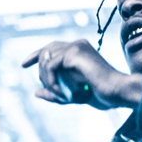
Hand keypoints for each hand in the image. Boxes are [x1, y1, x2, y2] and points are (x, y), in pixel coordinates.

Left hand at [22, 39, 141, 109]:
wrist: (117, 93)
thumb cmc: (102, 95)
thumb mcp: (73, 96)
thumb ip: (55, 93)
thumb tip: (35, 92)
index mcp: (79, 51)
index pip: (51, 47)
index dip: (35, 55)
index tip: (23, 64)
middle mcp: (77, 45)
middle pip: (46, 51)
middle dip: (39, 68)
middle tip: (49, 88)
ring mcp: (76, 46)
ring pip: (46, 58)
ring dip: (48, 79)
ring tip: (62, 95)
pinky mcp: (74, 53)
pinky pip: (50, 66)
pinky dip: (51, 82)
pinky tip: (62, 94)